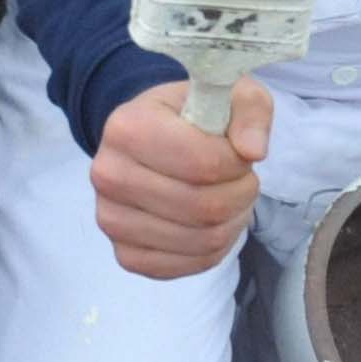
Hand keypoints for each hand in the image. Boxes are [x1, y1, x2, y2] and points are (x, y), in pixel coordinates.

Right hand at [88, 76, 271, 280]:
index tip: (239, 153)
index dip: (237, 163)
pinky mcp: (124, 254)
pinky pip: (187, 266)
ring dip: (232, 222)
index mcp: (127, 127)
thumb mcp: (226, 94)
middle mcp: (108, 175)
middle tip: (241, 179)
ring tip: (228, 199)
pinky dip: (213, 250)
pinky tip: (211, 224)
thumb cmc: (188, 116)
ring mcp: (111, 219)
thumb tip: (252, 151)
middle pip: (203, 207)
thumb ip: (250, 110)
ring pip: (201, 240)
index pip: (202, 163)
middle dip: (240, 195)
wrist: (147, 141)